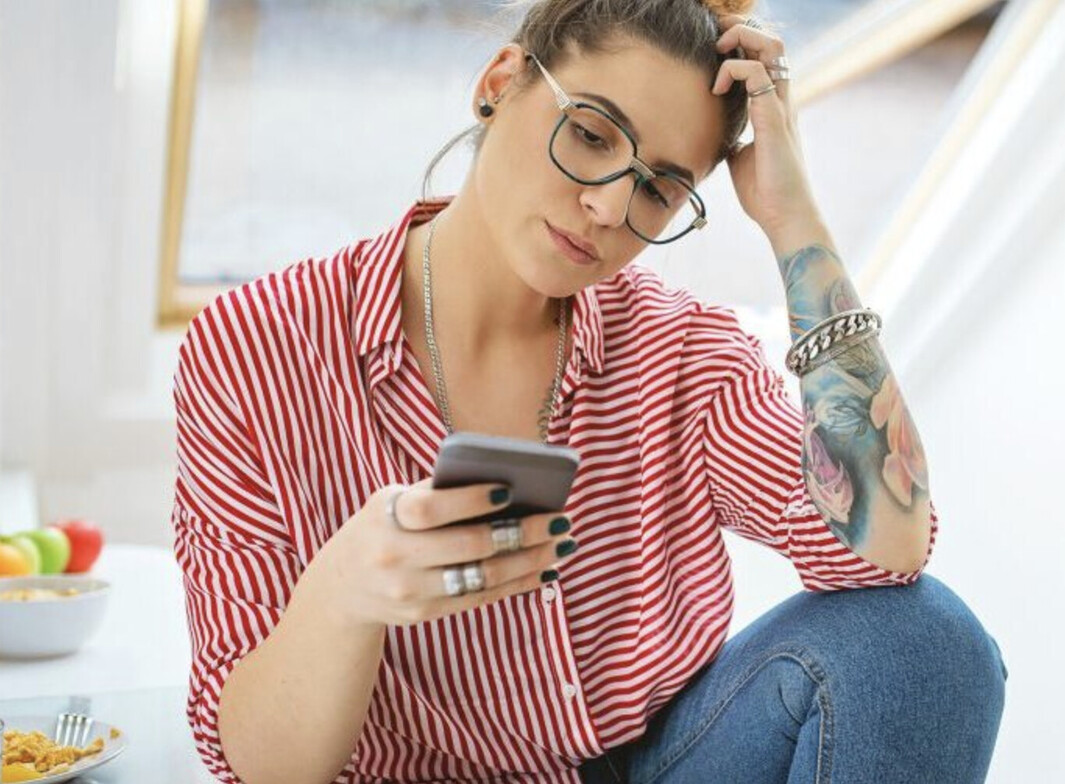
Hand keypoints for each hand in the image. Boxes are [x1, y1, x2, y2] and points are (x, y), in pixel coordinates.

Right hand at [313, 479, 577, 627]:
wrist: (342, 585)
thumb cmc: (383, 526)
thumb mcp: (393, 500)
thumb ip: (436, 491)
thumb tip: (506, 484)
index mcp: (387, 517)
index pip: (431, 510)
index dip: (470, 501)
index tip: (509, 489)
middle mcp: (395, 556)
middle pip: (468, 547)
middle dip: (521, 533)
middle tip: (560, 519)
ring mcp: (409, 591)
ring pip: (482, 577)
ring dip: (530, 562)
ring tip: (562, 545)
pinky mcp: (423, 614)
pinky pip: (479, 598)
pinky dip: (517, 584)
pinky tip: (544, 570)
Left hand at [711, 15, 822, 236]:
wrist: (783, 216)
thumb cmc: (765, 193)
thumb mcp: (740, 159)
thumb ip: (734, 141)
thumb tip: (719, 136)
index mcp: (774, 109)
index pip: (766, 59)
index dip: (743, 44)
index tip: (715, 50)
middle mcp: (781, 102)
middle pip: (772, 43)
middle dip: (742, 29)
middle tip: (716, 38)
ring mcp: (780, 107)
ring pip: (772, 48)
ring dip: (741, 39)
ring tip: (718, 52)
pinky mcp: (773, 119)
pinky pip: (758, 74)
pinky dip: (734, 70)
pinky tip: (718, 88)